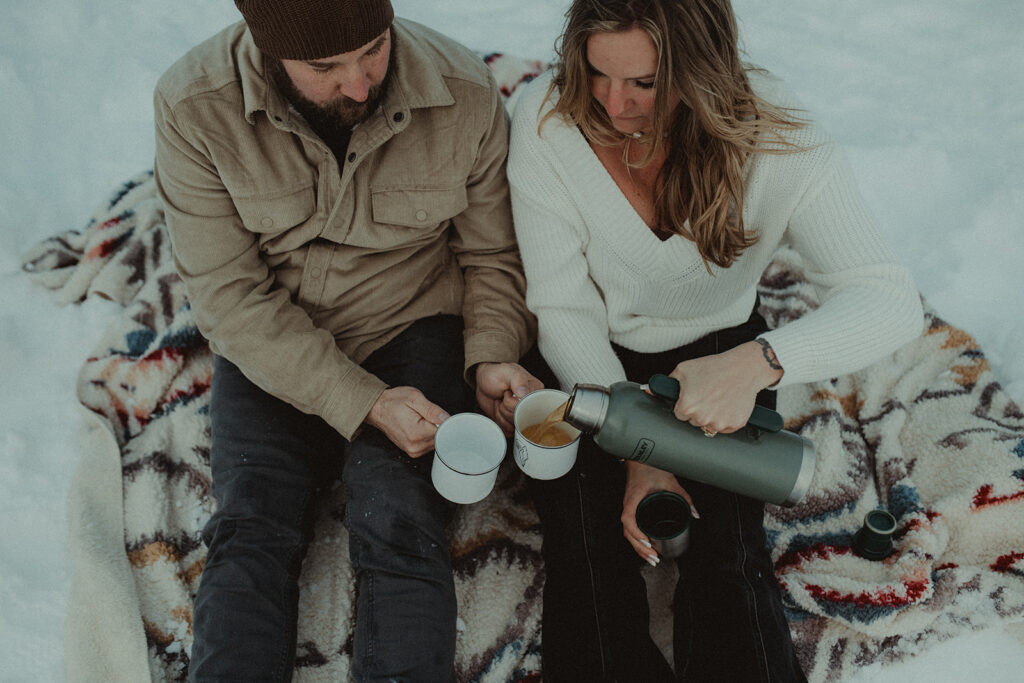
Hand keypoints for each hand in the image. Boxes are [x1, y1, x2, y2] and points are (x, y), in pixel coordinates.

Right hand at [365, 386, 449, 456]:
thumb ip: (432, 410)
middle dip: (438, 426)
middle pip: (441, 439)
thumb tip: (447, 418)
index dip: (446, 422)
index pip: (444, 431)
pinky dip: (428, 436)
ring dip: (433, 432)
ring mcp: (413, 451)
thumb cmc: (393, 402)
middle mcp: (415, 446)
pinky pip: (429, 445)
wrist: (377, 409)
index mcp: (417, 433)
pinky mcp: (412, 452)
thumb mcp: (414, 398)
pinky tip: (420, 427)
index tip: (440, 415)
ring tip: (421, 421)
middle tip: (427, 415)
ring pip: (436, 443)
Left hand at [474, 362, 543, 434]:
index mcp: (535, 391)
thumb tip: (525, 393)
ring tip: (500, 401)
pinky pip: (509, 431)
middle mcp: (531, 404)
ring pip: (514, 425)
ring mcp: (522, 414)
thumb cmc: (496, 374)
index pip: (528, 407)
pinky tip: (498, 409)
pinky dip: (499, 421)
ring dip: (501, 414)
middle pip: (520, 418)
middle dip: (506, 408)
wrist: (483, 382)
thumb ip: (518, 379)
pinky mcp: (513, 422)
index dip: (513, 403)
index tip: (508, 393)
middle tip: (503, 396)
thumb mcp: (507, 372)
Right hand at [621, 461, 696, 564]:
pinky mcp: (632, 508)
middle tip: (654, 559)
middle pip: (628, 532)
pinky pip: (631, 527)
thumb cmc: (650, 467)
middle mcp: (628, 505)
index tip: (648, 542)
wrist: (641, 458)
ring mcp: (629, 508)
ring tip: (651, 558)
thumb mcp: (670, 481)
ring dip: (638, 547)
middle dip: (640, 548)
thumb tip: (694, 513)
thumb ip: (684, 497)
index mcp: (633, 499)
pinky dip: (638, 539)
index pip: (628, 520)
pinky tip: (646, 546)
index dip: (637, 533)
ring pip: (629, 532)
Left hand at [668, 340, 782, 434]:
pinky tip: (728, 404)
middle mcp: (702, 418)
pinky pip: (725, 427)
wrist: (743, 368)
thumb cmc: (715, 367)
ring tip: (718, 398)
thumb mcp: (684, 369)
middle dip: (698, 410)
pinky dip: (726, 418)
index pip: (679, 414)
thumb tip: (649, 389)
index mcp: (687, 407)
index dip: (685, 404)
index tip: (693, 396)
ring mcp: (719, 424)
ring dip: (711, 416)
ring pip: (709, 426)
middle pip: (693, 421)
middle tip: (707, 395)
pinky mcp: (734, 425)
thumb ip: (667, 382)